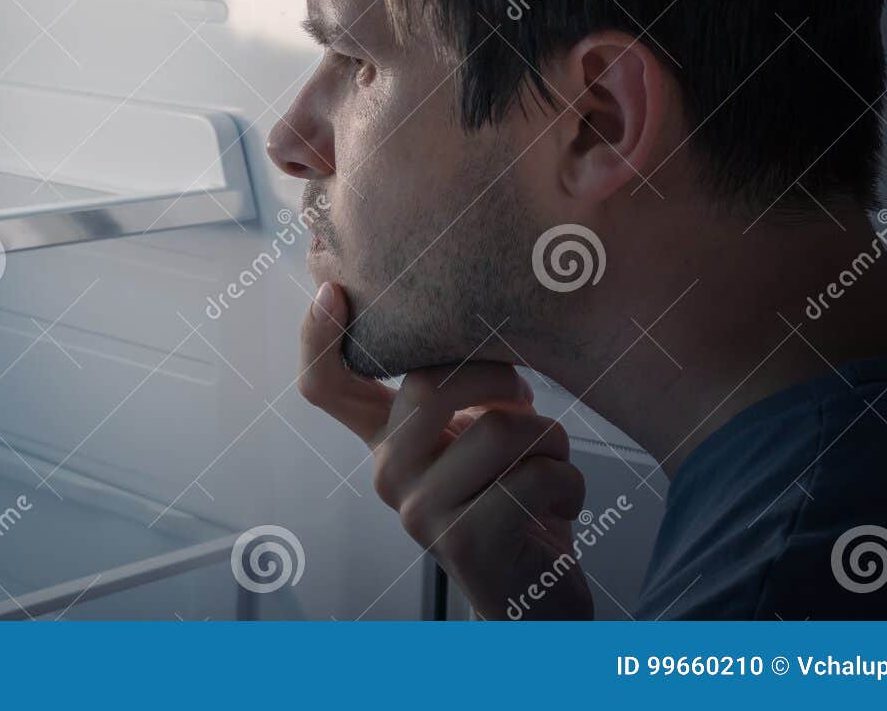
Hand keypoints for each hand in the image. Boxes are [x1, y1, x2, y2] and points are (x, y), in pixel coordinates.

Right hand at [297, 282, 591, 619]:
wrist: (536, 596)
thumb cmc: (514, 494)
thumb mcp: (477, 432)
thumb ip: (460, 386)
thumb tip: (478, 316)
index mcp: (385, 436)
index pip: (325, 386)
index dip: (317, 337)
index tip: (332, 291)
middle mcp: (387, 471)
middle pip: (429, 384)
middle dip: (501, 377)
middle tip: (527, 402)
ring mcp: (419, 511)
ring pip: (498, 428)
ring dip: (552, 439)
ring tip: (550, 465)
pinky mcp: (464, 543)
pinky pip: (534, 478)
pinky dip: (569, 483)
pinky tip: (560, 506)